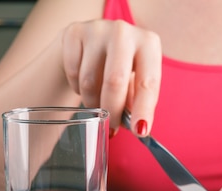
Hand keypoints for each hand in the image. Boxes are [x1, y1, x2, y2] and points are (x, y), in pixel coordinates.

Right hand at [61, 19, 161, 134]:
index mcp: (149, 44)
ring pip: (89, 81)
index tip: (140, 131)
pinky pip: (72, 73)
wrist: (90, 43)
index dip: (143, 110)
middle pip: (115, 81)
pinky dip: (77, 88)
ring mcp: (97, 29)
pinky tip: (83, 84)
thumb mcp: (135, 83)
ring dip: (93, 102)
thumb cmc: (121, 68)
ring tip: (97, 103)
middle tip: (111, 127)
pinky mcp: (73, 32)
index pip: (147, 83)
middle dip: (112, 111)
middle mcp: (124, 32)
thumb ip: (137, 103)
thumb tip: (138, 128)